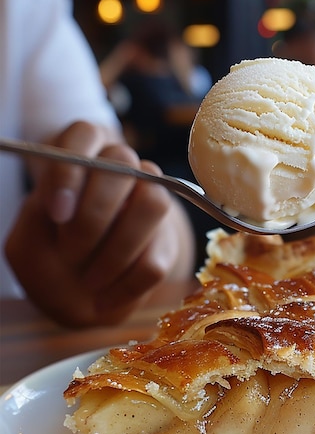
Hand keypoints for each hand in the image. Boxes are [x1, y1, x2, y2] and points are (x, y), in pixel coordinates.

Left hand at [4, 121, 194, 326]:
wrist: (76, 290)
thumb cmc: (49, 253)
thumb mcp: (29, 234)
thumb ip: (39, 217)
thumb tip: (65, 208)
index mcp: (83, 154)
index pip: (85, 134)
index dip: (70, 172)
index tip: (57, 213)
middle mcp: (123, 169)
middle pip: (125, 163)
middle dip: (95, 214)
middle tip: (70, 251)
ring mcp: (151, 201)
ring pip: (154, 204)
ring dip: (118, 248)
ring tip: (90, 280)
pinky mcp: (166, 242)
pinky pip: (157, 258)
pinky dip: (127, 285)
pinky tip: (104, 299)